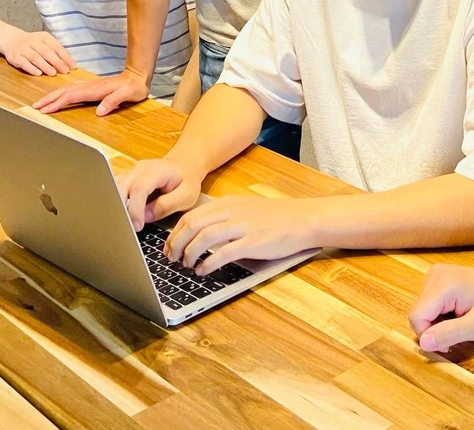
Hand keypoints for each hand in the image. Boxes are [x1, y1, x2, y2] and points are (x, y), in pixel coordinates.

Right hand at [1, 30, 74, 76]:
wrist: (10, 39)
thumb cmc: (32, 43)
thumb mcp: (44, 42)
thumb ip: (54, 51)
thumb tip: (68, 63)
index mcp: (44, 37)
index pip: (57, 47)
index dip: (65, 57)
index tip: (73, 66)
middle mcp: (33, 42)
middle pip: (47, 52)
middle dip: (57, 62)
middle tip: (65, 71)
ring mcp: (23, 49)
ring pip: (35, 57)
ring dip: (45, 66)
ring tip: (53, 73)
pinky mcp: (15, 57)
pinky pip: (24, 63)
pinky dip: (31, 68)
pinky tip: (38, 74)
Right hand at [33, 67, 148, 116]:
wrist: (138, 76)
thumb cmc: (134, 87)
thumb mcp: (127, 94)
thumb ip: (113, 101)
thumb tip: (99, 111)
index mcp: (94, 90)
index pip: (71, 97)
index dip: (57, 103)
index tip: (45, 110)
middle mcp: (89, 86)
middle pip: (64, 92)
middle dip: (49, 99)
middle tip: (35, 107)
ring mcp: (89, 86)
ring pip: (66, 90)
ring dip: (53, 96)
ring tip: (42, 103)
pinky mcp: (91, 87)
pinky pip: (72, 91)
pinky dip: (62, 94)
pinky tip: (59, 97)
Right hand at [116, 157, 205, 230]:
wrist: (184, 165)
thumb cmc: (187, 180)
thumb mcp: (186, 196)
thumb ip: (166, 206)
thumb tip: (144, 217)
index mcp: (156, 171)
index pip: (139, 188)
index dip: (135, 209)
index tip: (137, 227)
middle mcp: (139, 169)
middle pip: (120, 187)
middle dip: (120, 210)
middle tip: (126, 229)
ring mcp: (130, 172)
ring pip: (113, 189)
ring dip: (115, 207)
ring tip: (122, 225)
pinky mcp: (126, 179)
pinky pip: (115, 190)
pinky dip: (114, 204)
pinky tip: (119, 218)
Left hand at [167, 195, 316, 273]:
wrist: (303, 219)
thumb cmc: (276, 217)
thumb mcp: (246, 209)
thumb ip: (225, 217)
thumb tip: (200, 234)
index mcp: (228, 203)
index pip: (191, 216)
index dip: (176, 233)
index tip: (169, 247)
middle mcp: (232, 211)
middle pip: (193, 225)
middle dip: (177, 244)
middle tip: (172, 259)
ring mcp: (243, 226)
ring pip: (204, 237)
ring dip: (190, 254)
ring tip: (186, 265)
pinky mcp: (253, 242)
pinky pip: (223, 253)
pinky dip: (208, 263)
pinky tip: (203, 271)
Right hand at [409, 263, 473, 352]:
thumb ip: (449, 334)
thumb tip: (423, 343)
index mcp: (443, 284)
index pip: (416, 317)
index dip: (429, 336)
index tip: (449, 343)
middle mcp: (435, 274)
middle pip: (418, 312)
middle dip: (434, 329)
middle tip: (459, 333)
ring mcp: (436, 272)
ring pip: (422, 309)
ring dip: (437, 322)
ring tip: (460, 321)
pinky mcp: (438, 275)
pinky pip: (428, 302)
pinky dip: (439, 313)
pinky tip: (457, 312)